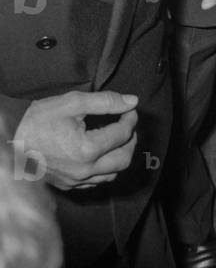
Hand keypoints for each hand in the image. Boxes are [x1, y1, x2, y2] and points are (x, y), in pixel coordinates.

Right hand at [12, 91, 138, 189]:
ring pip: (112, 173)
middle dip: (131, 139)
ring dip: (120, 154)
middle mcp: (84, 170)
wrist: (10, 139)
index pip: (123, 134)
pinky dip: (106, 167)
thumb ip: (107, 101)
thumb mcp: (74, 102)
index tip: (129, 109)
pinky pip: (96, 181)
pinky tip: (101, 152)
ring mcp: (75, 181)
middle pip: (124, 158)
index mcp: (87, 150)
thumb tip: (132, 101)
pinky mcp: (67, 185)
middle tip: (127, 123)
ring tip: (116, 137)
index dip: (131, 118)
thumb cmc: (39, 119)